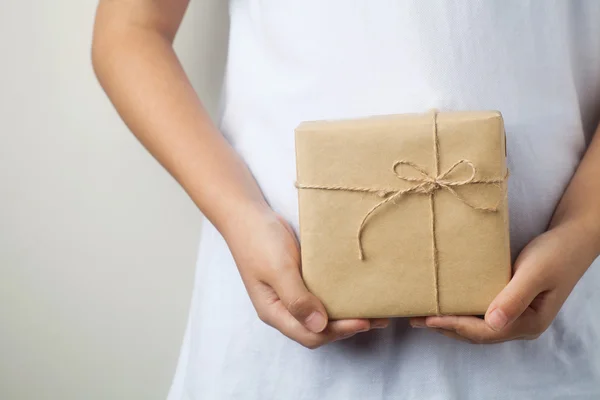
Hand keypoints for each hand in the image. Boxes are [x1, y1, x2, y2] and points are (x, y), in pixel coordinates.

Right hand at [226, 209, 388, 348]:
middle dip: (346, 326)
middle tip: (377, 317)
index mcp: (274, 312)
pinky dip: (339, 297)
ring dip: (346, 314)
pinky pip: (322, 295)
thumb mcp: (279, 269)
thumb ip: (297, 299)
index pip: (310, 334)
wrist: (248, 214)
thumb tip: (320, 326)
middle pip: (318, 329)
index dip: (338, 332)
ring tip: (373, 308)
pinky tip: (355, 291)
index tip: (364, 320)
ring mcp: (292, 294)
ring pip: (322, 314)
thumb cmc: (259, 241)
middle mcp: (285, 308)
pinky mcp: (300, 280)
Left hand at [409, 221, 598, 343]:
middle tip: (416, 319)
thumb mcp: (534, 272)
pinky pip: (481, 311)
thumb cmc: (555, 253)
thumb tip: (491, 323)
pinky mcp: (509, 300)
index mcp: (529, 322)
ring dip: (452, 320)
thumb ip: (514, 297)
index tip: (429, 319)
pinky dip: (462, 310)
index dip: (455, 326)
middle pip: (478, 333)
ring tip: (424, 314)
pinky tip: (446, 302)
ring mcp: (515, 313)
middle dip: (447, 327)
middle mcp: (520, 323)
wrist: (572, 238)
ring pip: (477, 324)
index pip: (485, 332)